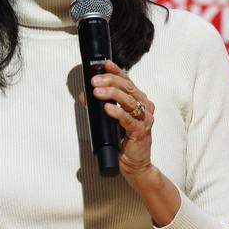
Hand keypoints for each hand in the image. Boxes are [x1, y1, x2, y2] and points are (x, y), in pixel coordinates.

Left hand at [83, 60, 156, 180]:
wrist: (135, 165)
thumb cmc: (123, 141)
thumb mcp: (109, 120)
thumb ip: (99, 106)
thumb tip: (84, 95)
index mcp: (138, 100)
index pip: (127, 80)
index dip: (116, 71)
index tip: (104, 64)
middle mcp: (144, 106)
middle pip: (128, 87)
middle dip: (110, 81)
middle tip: (94, 80)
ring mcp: (144, 118)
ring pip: (129, 100)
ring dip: (111, 93)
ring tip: (96, 92)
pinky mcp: (141, 131)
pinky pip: (128, 119)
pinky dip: (117, 112)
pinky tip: (107, 108)